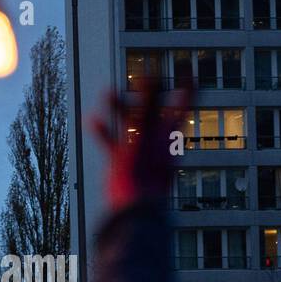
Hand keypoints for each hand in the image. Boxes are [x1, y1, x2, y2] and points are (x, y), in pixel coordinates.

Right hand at [92, 79, 190, 214]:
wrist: (135, 210)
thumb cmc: (142, 172)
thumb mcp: (143, 133)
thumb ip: (148, 104)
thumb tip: (152, 76)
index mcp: (168, 135)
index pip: (183, 106)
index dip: (186, 88)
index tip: (189, 71)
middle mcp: (158, 143)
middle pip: (155, 111)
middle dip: (145, 93)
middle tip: (139, 77)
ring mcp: (142, 154)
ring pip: (132, 124)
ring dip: (119, 108)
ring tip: (106, 92)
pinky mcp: (126, 164)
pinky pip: (115, 140)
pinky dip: (105, 129)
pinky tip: (91, 120)